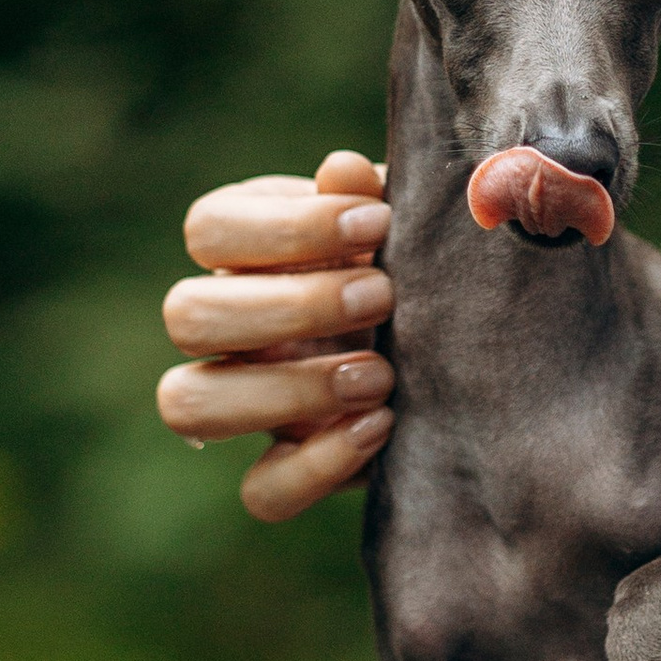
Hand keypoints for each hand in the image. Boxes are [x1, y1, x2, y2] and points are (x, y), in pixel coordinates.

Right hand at [157, 149, 394, 521]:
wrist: (474, 340)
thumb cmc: (422, 260)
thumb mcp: (407, 226)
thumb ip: (374, 198)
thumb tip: (342, 169)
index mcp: (247, 248)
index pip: (208, 227)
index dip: (285, 227)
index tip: (376, 222)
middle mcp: (228, 323)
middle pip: (186, 314)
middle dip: (291, 306)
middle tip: (383, 298)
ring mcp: (246, 400)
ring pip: (187, 404)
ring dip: (285, 389)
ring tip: (381, 376)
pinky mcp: (284, 467)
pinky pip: (260, 491)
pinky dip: (315, 468)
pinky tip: (381, 428)